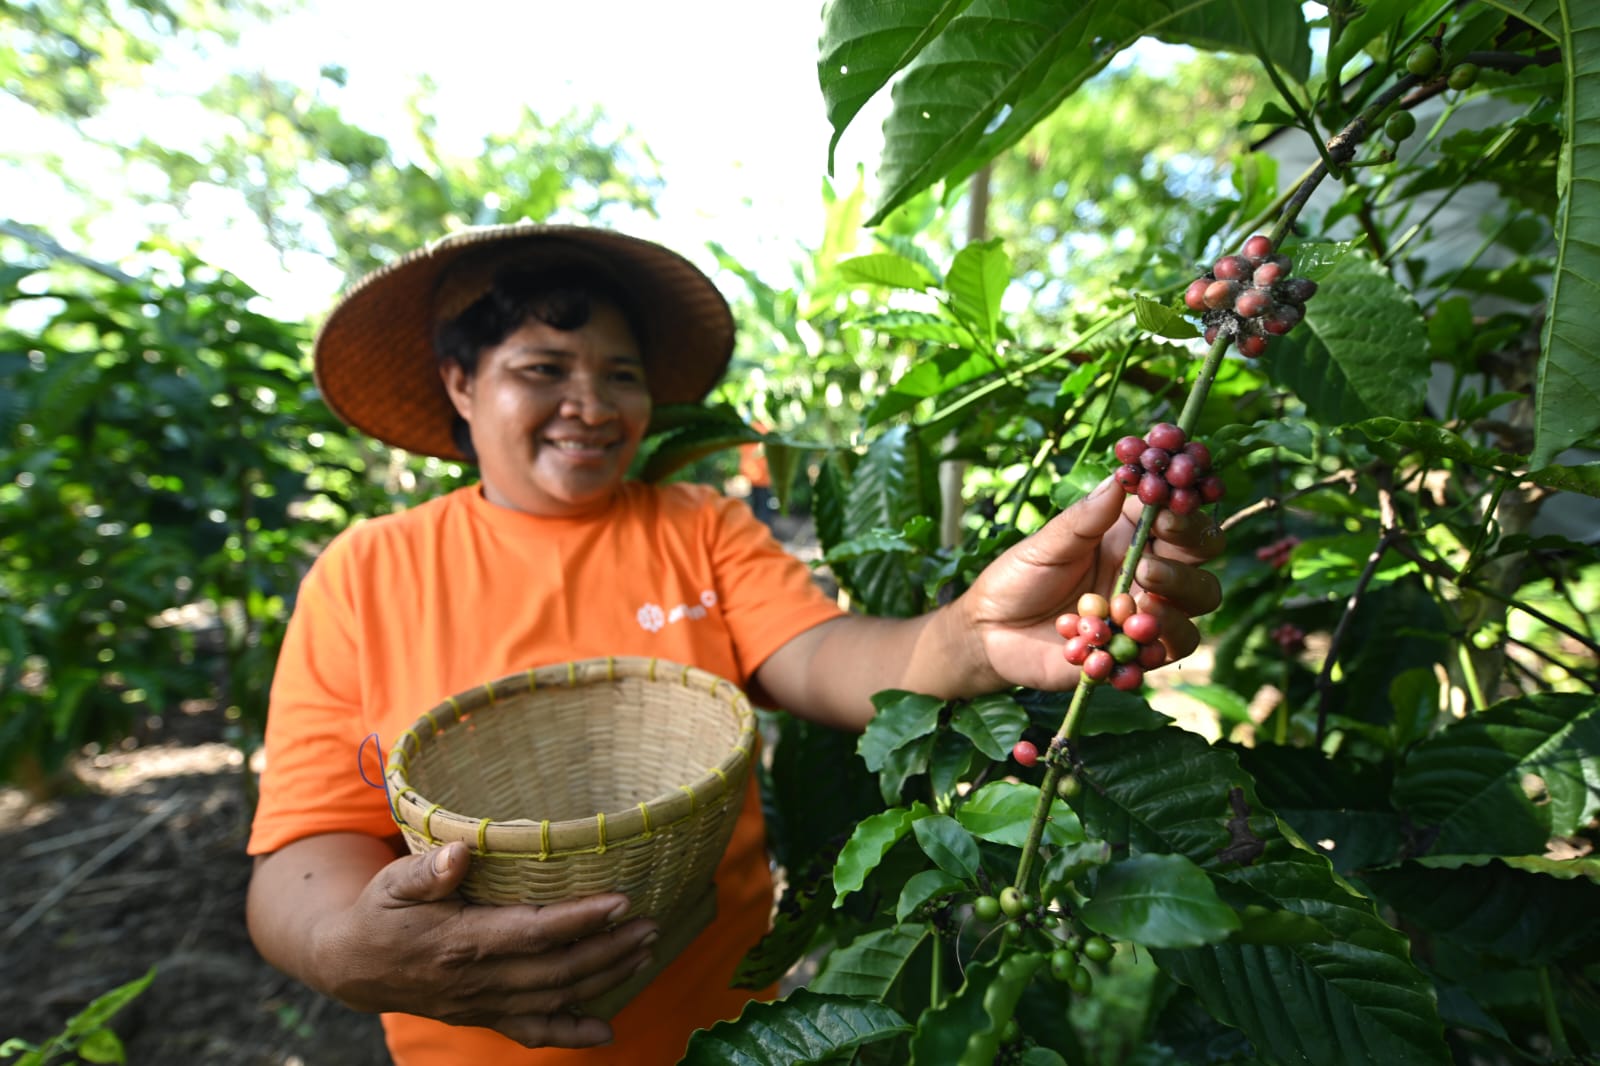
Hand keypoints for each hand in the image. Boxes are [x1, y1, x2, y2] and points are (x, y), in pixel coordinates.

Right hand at [310, 841, 657, 1047]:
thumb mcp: (393, 882)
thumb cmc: (380, 912)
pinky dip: (571, 1034)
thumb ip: (428, 870)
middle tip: (650, 924)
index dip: (580, 918)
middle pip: (557, 969)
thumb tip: (462, 853)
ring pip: (556, 997)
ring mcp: (484, 1003)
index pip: (533, 932)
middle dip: (609, 948)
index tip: (621, 900)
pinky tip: (606, 1031)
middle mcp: (478, 979)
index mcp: (461, 941)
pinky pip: (533, 1031)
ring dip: (605, 977)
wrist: (351, 965)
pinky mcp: (485, 1016)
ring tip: (644, 951)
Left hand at [960, 475, 1224, 690]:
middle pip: (1201, 573)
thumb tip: (1121, 478)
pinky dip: (1140, 656)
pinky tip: (1107, 657)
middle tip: (1146, 569)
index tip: (1168, 512)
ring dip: (1169, 618)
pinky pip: (1157, 660)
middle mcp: (1149, 578)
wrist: (990, 630)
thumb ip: (1085, 518)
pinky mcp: (1130, 656)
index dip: (1186, 515)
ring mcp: (1143, 619)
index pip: (1182, 522)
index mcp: (1133, 538)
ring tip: (1130, 615)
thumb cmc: (1020, 576)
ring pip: (1190, 619)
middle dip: (1182, 571)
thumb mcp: (1046, 544)